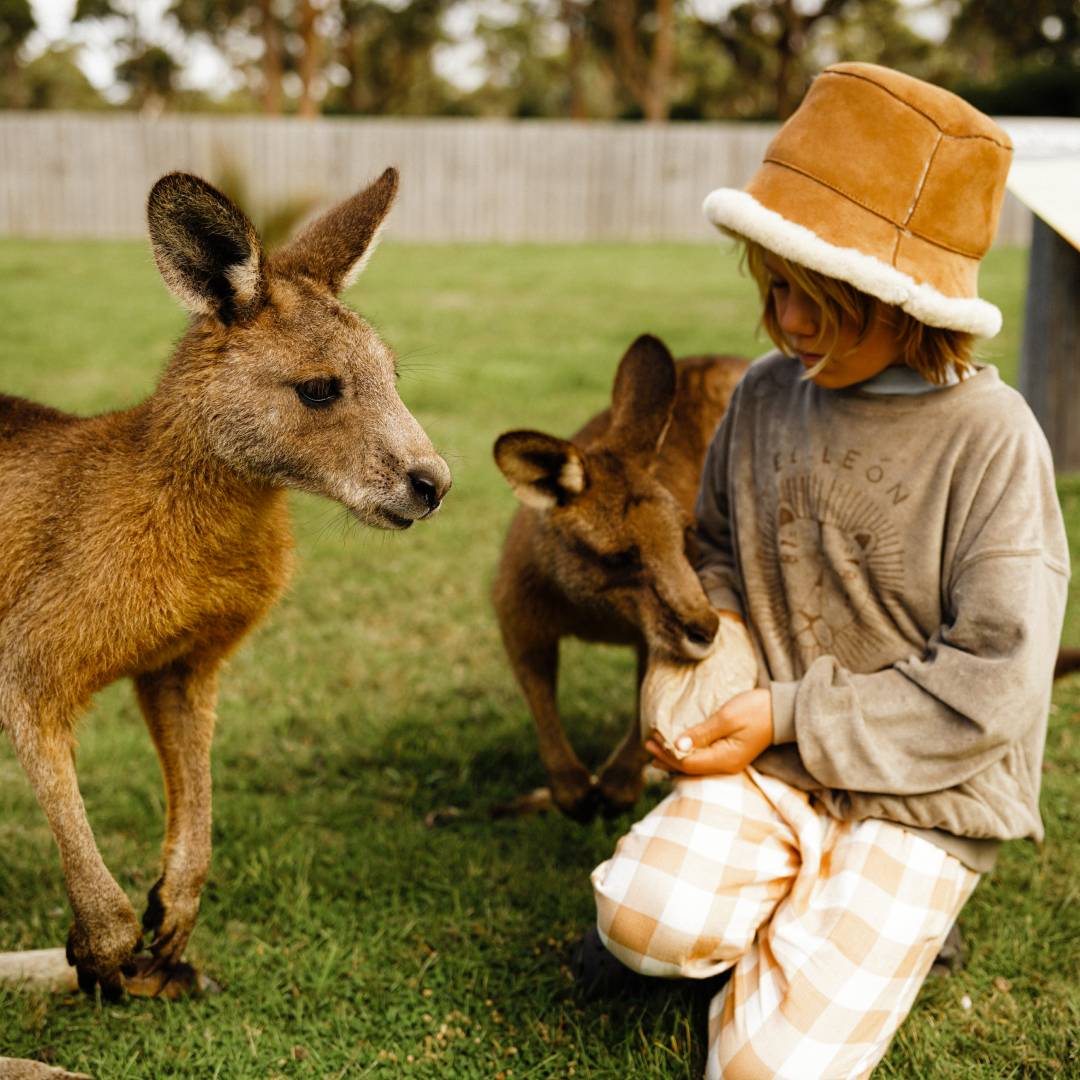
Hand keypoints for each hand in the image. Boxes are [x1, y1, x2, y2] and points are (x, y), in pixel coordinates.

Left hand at [645, 688, 772, 775]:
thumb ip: (702, 733)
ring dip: (675, 758)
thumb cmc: (757, 710)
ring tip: (656, 750)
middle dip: (666, 757)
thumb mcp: (727, 718)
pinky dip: (688, 755)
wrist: (784, 711)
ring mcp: (730, 761)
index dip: (667, 754)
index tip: (651, 740)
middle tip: (647, 744)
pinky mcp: (731, 754)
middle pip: (689, 768)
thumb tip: (678, 746)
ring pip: (696, 766)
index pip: (688, 763)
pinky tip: (679, 750)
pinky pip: (704, 760)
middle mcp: (726, 765)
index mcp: (725, 759)